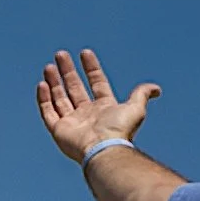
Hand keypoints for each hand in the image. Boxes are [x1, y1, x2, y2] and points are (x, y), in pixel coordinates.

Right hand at [37, 49, 160, 164]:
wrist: (103, 148)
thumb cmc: (119, 129)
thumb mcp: (135, 107)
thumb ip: (142, 94)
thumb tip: (157, 89)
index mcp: (105, 107)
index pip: (97, 83)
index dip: (91, 67)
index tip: (85, 52)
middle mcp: (88, 113)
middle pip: (75, 87)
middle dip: (68, 71)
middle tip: (60, 54)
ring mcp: (72, 121)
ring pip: (60, 97)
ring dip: (54, 82)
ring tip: (49, 66)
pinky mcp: (59, 129)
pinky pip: (48, 112)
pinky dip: (44, 98)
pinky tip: (42, 83)